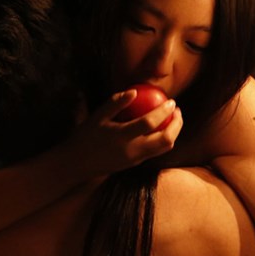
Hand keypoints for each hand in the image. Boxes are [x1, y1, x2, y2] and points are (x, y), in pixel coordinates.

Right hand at [62, 90, 181, 177]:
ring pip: (164, 148)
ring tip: (174, 119)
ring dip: (174, 133)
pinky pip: (156, 152)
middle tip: (177, 111)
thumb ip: (116, 103)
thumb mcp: (97, 116)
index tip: (171, 101)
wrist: (77, 164)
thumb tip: (134, 91)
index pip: (150, 123)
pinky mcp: (135, 164)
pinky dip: (164, 140)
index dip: (164, 112)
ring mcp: (135, 160)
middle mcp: (132, 151)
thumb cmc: (85, 136)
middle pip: (165, 140)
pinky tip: (162, 129)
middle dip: (177, 125)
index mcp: (122, 137)